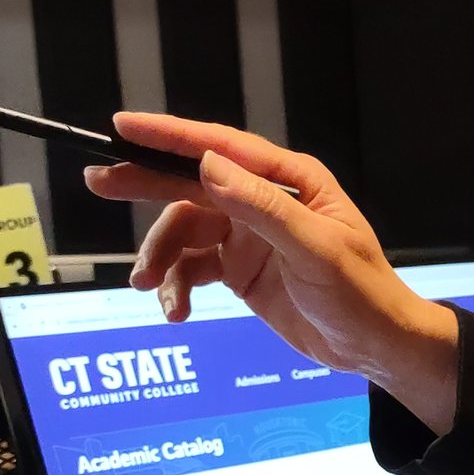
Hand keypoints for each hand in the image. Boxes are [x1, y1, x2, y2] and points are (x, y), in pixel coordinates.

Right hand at [86, 114, 460, 431]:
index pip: (221, 147)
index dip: (171, 136)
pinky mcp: (239, 270)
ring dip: (160, 255)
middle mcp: (263, 200)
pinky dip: (177, 287)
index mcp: (289, 180)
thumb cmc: (361, 293)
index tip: (124, 127)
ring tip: (148, 284)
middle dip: (145, 183)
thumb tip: (209, 168)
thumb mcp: (315, 249)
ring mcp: (248, 235)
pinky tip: (175, 311)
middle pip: (191, 182)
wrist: (374, 347)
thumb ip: (262, 208)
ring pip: (185, 231)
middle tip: (99, 182)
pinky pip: (193, 268)